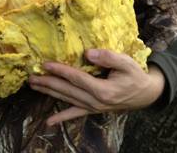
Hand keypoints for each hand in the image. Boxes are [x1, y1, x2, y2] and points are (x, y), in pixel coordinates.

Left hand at [28, 49, 164, 125]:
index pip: (76, 79)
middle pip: (67, 90)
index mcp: (103, 90)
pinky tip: (49, 122)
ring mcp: (93, 107)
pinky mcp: (93, 109)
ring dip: (49, 93)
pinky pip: (74, 114)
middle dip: (48, 83)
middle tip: (31, 76)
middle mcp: (95, 101)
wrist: (145, 94)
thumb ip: (108, 57)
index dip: (60, 71)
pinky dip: (61, 117)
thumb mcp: (126, 62)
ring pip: (67, 100)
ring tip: (33, 86)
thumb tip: (87, 53)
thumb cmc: (134, 75)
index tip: (45, 64)